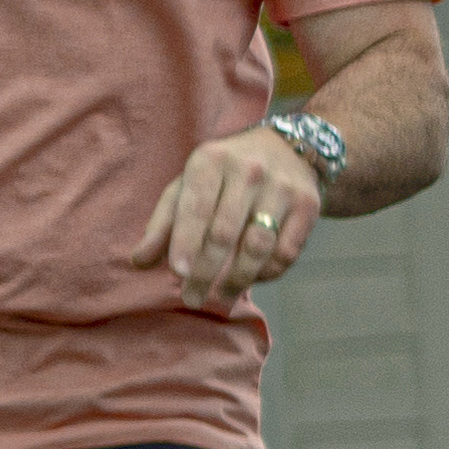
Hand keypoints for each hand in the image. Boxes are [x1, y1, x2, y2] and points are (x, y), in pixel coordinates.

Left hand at [150, 126, 322, 304]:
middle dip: (206, 271)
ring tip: (220, 298)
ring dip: (237, 279)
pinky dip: (267, 272)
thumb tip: (139, 262)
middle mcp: (249, 170)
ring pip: (258, 246)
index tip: (177, 273)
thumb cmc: (225, 174)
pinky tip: (251, 279)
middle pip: (225, 232)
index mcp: (212, 160)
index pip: (196, 208)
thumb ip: (163, 223)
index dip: (186, 243)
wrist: (289, 149)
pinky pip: (286, 251)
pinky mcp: (309, 206)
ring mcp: (283, 188)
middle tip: (191, 298)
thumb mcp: (188, 185)